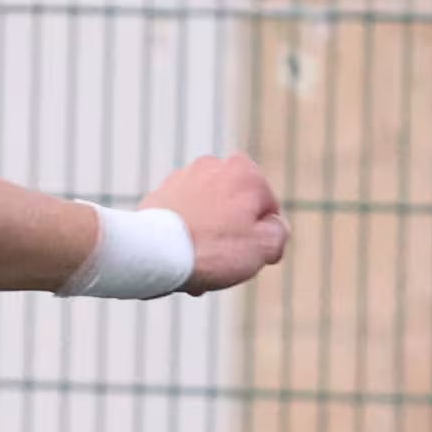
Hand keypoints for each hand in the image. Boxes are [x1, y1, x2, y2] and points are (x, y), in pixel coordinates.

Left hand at [154, 152, 289, 291]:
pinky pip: (184, 219)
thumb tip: (273, 228)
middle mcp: (214, 165)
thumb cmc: (212, 248)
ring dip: (207, 242)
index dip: (262, 240)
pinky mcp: (159, 194)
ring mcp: (183, 178)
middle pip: (235, 213)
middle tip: (220, 266)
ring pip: (209, 217)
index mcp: (246, 170)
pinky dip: (185, 237)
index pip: (267, 212)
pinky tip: (178, 259)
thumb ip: (279, 233)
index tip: (246, 256)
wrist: (152, 253)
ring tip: (197, 267)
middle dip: (231, 240)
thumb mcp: (265, 246)